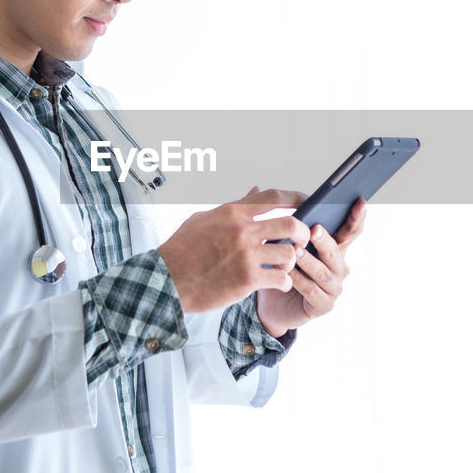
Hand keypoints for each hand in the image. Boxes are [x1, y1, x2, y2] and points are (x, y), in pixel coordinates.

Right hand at [157, 187, 310, 314]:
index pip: (273, 197)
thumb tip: (255, 190)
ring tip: (282, 266)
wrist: (165, 280)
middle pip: (291, 224)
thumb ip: (233, 206)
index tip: (307, 201)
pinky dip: (283, 282)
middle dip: (302, 233)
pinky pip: (280, 278)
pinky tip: (276, 282)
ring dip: (290, 261)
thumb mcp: (203, 219)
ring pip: (289, 254)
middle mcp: (242, 231)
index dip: (295, 197)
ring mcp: (246, 256)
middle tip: (300, 241)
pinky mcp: (247, 280)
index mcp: (232, 213)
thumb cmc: (181, 250)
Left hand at [256, 198, 366, 337]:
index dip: (356, 217)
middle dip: (325, 240)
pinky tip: (287, 274)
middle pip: (337, 250)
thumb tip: (257, 186)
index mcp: (333, 247)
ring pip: (324, 272)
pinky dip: (299, 281)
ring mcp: (333, 287)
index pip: (350, 230)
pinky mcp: (324, 305)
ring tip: (296, 252)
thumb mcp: (278, 240)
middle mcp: (338, 266)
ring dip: (309, 261)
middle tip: (314, 229)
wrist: (269, 303)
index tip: (359, 201)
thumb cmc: (278, 267)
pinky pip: (312, 291)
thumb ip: (271, 215)